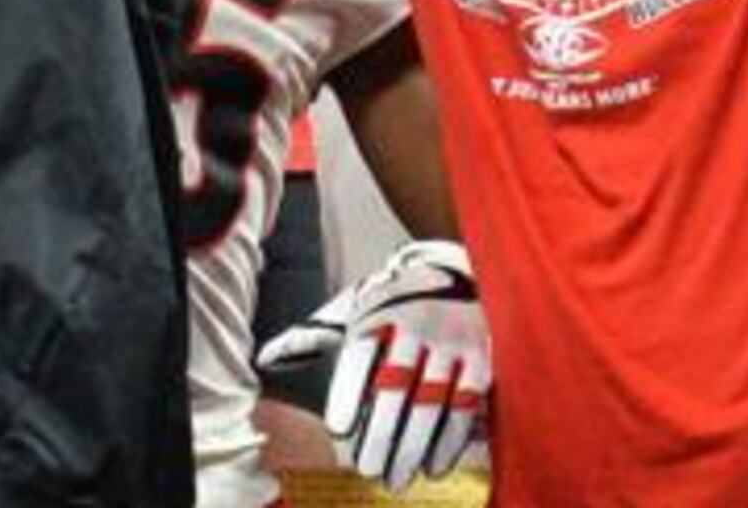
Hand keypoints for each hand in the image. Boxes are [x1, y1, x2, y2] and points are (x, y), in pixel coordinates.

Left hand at [256, 238, 488, 492]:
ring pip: (432, 402)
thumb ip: (311, 337)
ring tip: (395, 477)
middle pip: (396, 386)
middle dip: (382, 432)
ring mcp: (451, 343)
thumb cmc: (389, 303)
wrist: (453, 271)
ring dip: (413, 446)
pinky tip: (433, 467)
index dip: (349, 393)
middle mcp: (415, 326)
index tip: (338, 430)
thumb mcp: (349, 310)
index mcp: (376, 314)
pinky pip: (466, 406)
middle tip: (368, 469)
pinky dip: (449, 441)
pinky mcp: (481, 360)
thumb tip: (266, 359)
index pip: (360, 355)